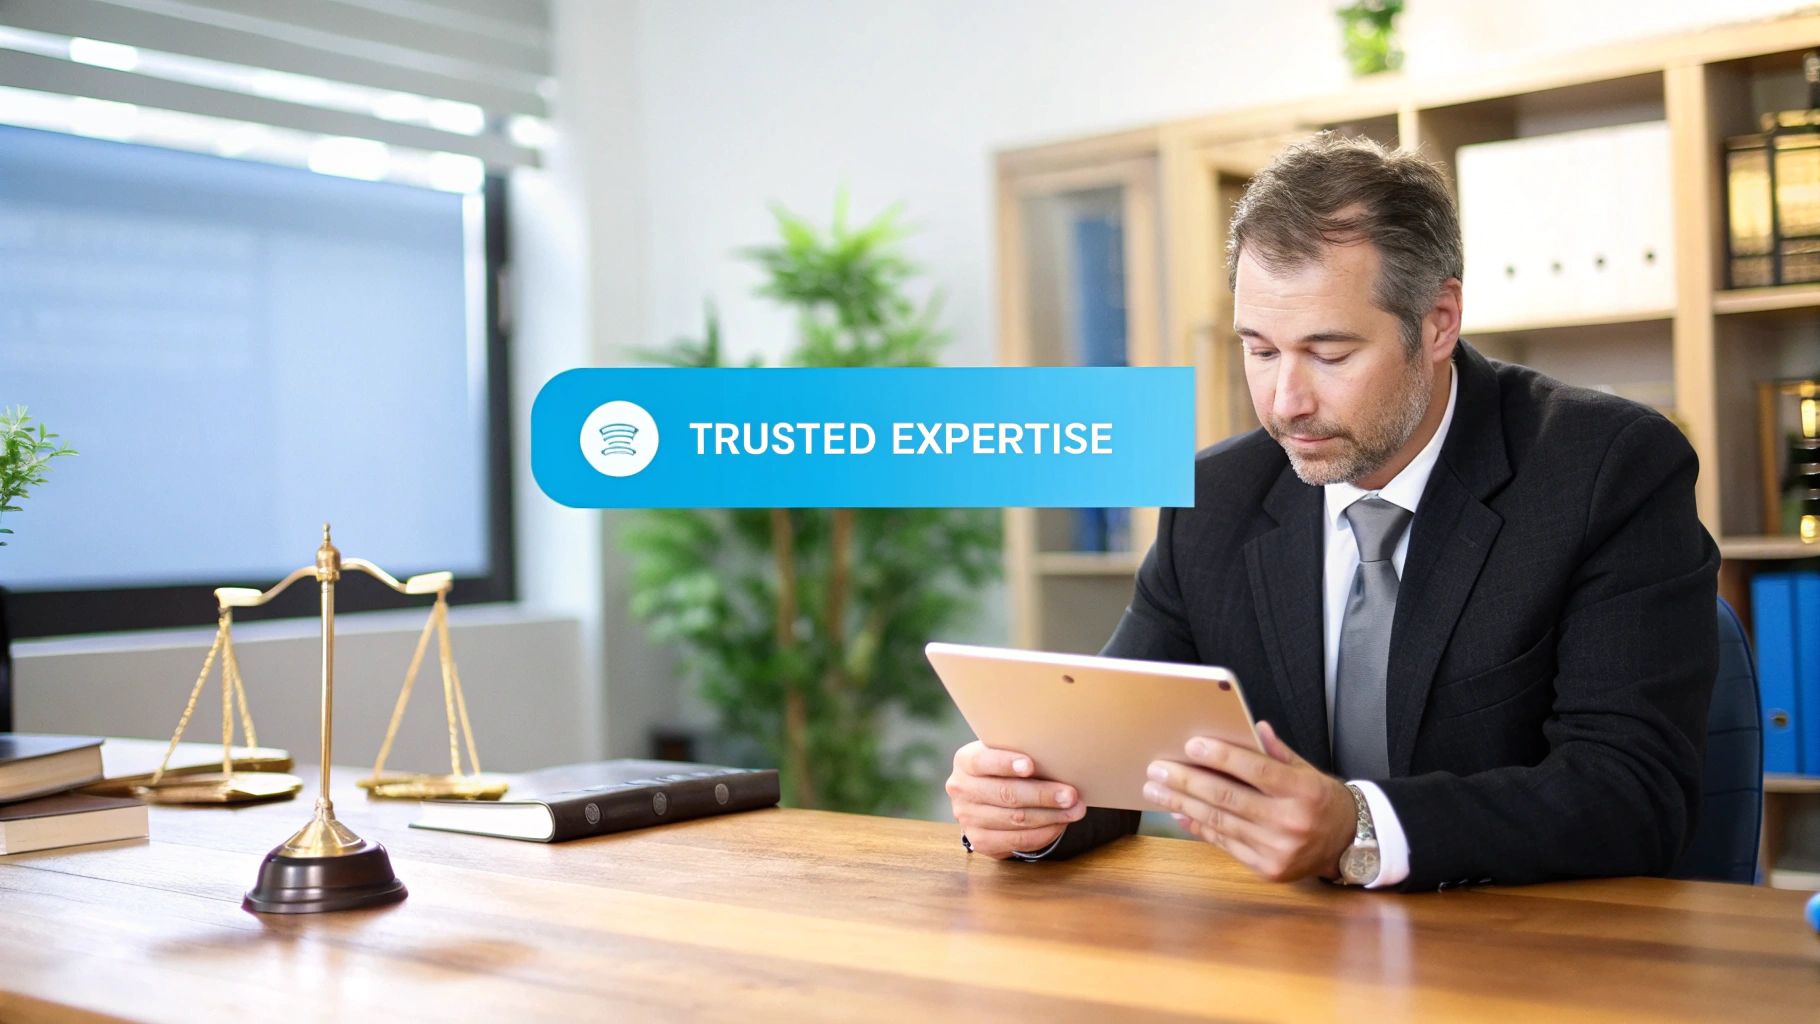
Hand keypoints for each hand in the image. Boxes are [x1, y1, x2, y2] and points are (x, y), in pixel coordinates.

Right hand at [945, 740, 1085, 858]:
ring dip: (1050, 816)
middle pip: (1005, 794)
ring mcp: (967, 818)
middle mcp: (961, 790)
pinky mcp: (980, 842)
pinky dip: (1043, 833)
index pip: (983, 761)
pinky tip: (1060, 824)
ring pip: (1015, 819)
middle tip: (1071, 795)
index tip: (1030, 766)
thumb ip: (1023, 755)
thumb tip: (1061, 761)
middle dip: (1042, 795)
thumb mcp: (1005, 753)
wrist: (987, 796)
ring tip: (1075, 810)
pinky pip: (1017, 841)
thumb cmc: (1006, 768)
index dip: (1006, 764)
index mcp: (965, 761)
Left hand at [1141, 721, 1355, 881]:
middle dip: (1187, 781)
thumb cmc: (1322, 800)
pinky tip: (1179, 812)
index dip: (1222, 757)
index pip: (1256, 770)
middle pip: (1229, 797)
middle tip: (1157, 769)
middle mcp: (1291, 822)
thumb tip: (1252, 726)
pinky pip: (1225, 844)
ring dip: (1183, 804)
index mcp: (1304, 791)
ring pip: (1221, 822)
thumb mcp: (1307, 771)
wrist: (1348, 844)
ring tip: (1157, 790)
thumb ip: (1277, 752)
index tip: (1190, 745)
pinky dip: (1199, 827)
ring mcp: (1279, 849)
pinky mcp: (1268, 869)